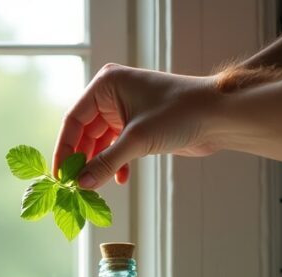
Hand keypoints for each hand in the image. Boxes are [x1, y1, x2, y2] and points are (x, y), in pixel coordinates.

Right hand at [54, 64, 223, 189]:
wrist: (221, 115)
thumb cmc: (181, 113)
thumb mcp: (137, 140)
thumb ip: (105, 162)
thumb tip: (80, 184)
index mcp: (106, 85)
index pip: (73, 120)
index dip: (65, 149)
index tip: (60, 175)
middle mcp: (112, 95)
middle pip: (84, 133)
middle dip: (82, 159)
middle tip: (75, 185)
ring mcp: (125, 111)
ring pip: (100, 143)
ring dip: (98, 164)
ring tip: (94, 186)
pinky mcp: (138, 126)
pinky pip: (116, 147)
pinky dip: (115, 163)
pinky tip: (119, 179)